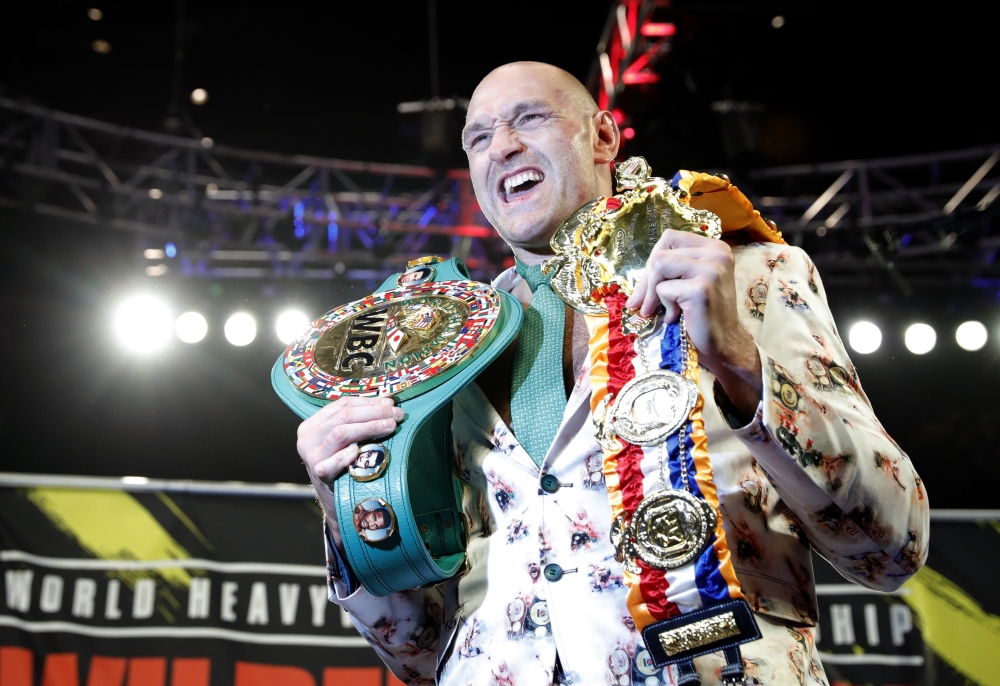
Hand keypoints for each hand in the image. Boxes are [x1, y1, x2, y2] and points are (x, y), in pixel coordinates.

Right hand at [297, 396, 403, 546]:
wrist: (336, 502)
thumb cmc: (344, 467)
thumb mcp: (346, 441)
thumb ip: (359, 421)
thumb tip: (388, 402)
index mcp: (313, 425)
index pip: (342, 405)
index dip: (368, 402)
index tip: (390, 403)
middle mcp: (308, 438)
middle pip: (344, 417)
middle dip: (374, 413)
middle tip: (397, 415)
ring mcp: (311, 457)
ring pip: (340, 433)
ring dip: (369, 427)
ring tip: (390, 427)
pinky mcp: (318, 475)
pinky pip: (331, 463)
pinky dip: (345, 455)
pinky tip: (359, 451)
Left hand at [625, 230, 761, 421]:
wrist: (723, 344)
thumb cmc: (703, 315)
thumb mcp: (689, 283)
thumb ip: (670, 270)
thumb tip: (634, 281)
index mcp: (714, 247)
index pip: (670, 238)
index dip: (653, 260)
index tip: (649, 284)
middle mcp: (717, 253)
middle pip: (661, 253)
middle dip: (647, 281)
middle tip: (643, 304)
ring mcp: (712, 269)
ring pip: (659, 266)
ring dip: (653, 293)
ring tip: (662, 310)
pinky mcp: (702, 288)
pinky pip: (664, 289)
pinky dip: (663, 306)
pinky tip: (675, 317)